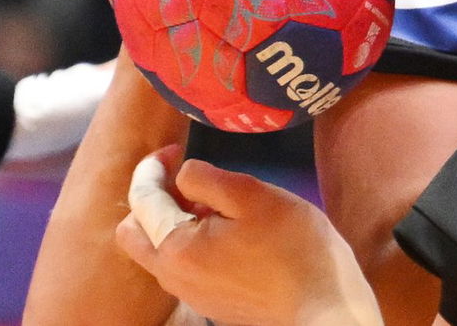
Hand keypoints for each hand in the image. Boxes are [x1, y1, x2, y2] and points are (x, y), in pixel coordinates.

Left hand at [116, 148, 381, 325]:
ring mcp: (190, 294)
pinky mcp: (210, 303)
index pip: (142, 200)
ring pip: (157, 252)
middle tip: (186, 180)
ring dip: (171, 222)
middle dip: (150, 199)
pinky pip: (181, 268)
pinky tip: (227, 234)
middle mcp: (172, 276)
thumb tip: (182, 173)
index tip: (175, 149)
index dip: (152, 167)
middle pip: (134, 233)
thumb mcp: (253, 196)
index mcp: (176, 247)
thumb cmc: (293, 246)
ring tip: (215, 205)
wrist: (323, 307)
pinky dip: (188, 243)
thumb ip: (208, 179)